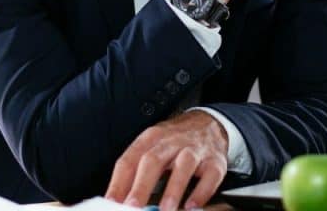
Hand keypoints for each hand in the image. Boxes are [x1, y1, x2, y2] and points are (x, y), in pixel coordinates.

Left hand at [105, 111, 228, 210]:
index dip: (118, 183)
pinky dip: (201, 192)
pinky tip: (192, 206)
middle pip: (153, 161)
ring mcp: (194, 150)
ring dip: (172, 190)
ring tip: (165, 210)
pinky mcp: (215, 161)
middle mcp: (172, 141)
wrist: (209, 124)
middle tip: (132, 207)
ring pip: (183, 166)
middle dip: (141, 186)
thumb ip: (135, 171)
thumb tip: (116, 198)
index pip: (129, 160)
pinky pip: (209, 176)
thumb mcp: (152, 147)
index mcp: (150, 138)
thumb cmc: (175, 141)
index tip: (111, 203)